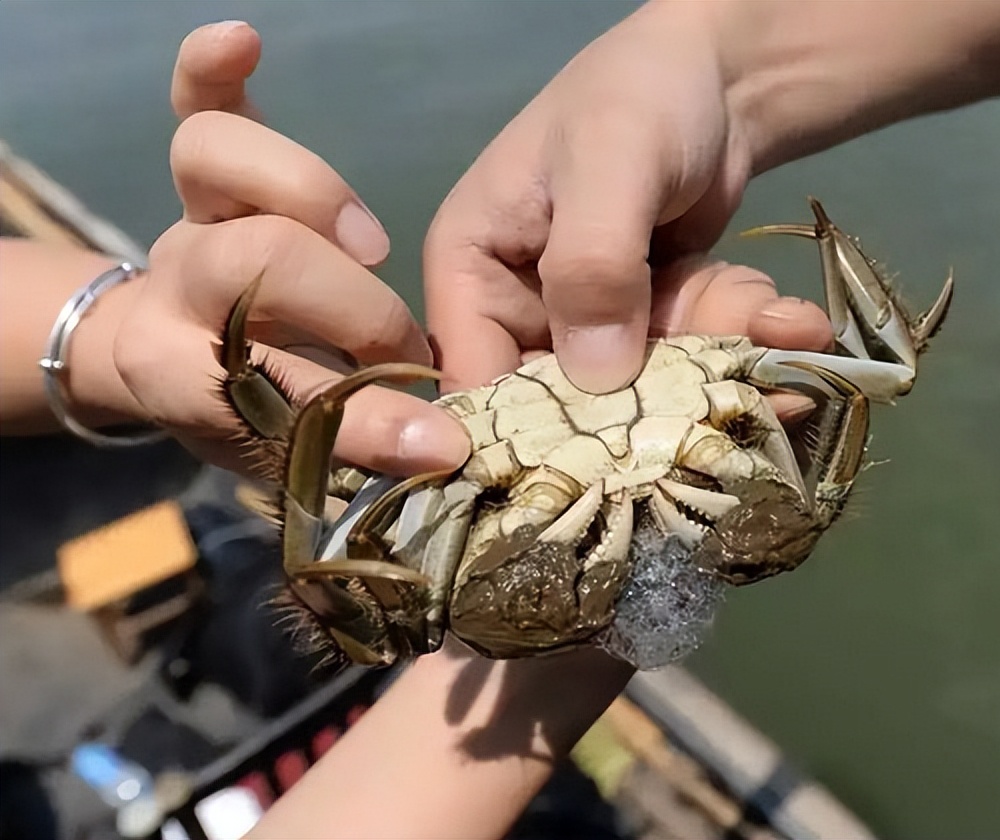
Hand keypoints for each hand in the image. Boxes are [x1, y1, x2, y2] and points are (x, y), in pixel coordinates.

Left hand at [112, 22, 468, 477]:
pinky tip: (245, 42)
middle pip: (249, 258)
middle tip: (400, 346)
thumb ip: (359, 440)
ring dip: (306, 192)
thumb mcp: (289, 447)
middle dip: (348, 303)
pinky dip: (214, 72)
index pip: (262, 389)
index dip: (359, 413)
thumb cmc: (237, 405)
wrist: (164, 356)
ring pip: (214, 163)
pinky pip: (198, 106)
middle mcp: (175, 284)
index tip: (436, 435)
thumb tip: (447, 446)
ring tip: (367, 245)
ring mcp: (191, 217)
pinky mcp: (208, 172)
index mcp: (178, 370)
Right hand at [423, 0, 999, 396]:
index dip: (527, 434)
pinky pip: (695, 353)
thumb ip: (593, 265)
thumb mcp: (610, 164)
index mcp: (473, 268)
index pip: (475, 376)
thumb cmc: (639, 96)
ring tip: (795, 358)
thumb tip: (597, 381)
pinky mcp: (653, 319)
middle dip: (656, 408)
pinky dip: (748, 340)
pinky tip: (800, 329)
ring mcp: (593, 319)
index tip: (605, 470)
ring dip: (723, 371)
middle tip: (732, 420)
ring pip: (650, 382)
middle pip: (570, 398)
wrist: (722, 71)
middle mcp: (524, 307)